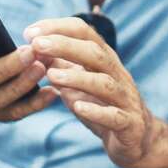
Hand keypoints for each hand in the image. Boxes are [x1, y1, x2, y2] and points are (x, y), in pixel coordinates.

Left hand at [25, 16, 160, 167]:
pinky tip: (78, 106)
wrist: (137, 138)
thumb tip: (32, 49)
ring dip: (78, 78)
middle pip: (95, 53)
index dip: (58, 28)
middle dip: (65, 46)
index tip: (29, 32)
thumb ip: (59, 66)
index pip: (84, 32)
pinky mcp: (130, 124)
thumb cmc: (102, 105)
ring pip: (105, 83)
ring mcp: (126, 99)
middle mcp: (117, 74)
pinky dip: (96, 111)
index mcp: (104, 60)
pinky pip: (115, 116)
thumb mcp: (78, 83)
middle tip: (37, 45)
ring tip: (52, 76)